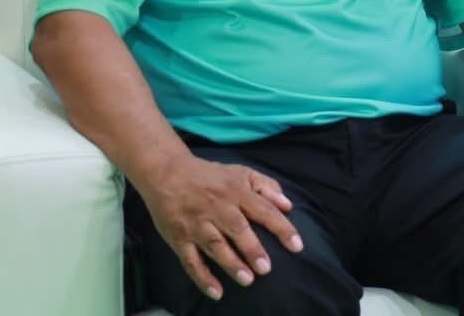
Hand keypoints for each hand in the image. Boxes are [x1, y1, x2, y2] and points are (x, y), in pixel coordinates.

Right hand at [135, 155, 302, 301]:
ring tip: (247, 280)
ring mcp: (196, 224)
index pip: (263, 210)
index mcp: (236, 191)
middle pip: (237, 229)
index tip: (297, 246)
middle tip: (266, 268)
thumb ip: (267, 187)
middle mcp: (217, 208)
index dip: (281, 228)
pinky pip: (190, 260)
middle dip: (252, 249)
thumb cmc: (210, 175)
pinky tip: (215, 291)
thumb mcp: (241, 172)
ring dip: (230, 263)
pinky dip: (202, 277)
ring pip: (214, 245)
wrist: (166, 173)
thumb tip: (288, 206)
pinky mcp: (178, 238)